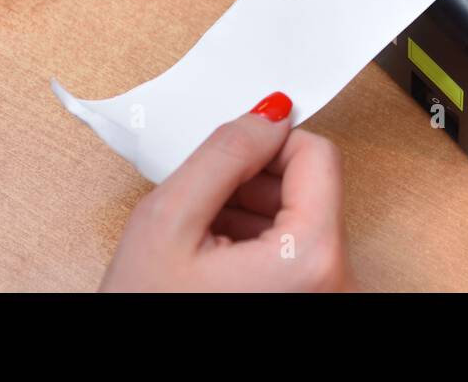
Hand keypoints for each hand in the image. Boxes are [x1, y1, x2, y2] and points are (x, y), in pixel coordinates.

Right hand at [101, 92, 352, 291]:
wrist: (130, 379)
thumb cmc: (145, 316)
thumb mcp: (168, 220)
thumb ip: (225, 152)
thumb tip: (269, 112)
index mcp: (311, 256)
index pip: (317, 153)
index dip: (268, 143)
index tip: (230, 154)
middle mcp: (336, 281)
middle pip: (312, 185)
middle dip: (256, 180)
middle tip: (205, 200)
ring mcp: (328, 295)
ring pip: (302, 214)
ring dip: (253, 209)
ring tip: (204, 233)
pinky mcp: (314, 301)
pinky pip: (297, 247)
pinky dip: (258, 240)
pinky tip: (216, 256)